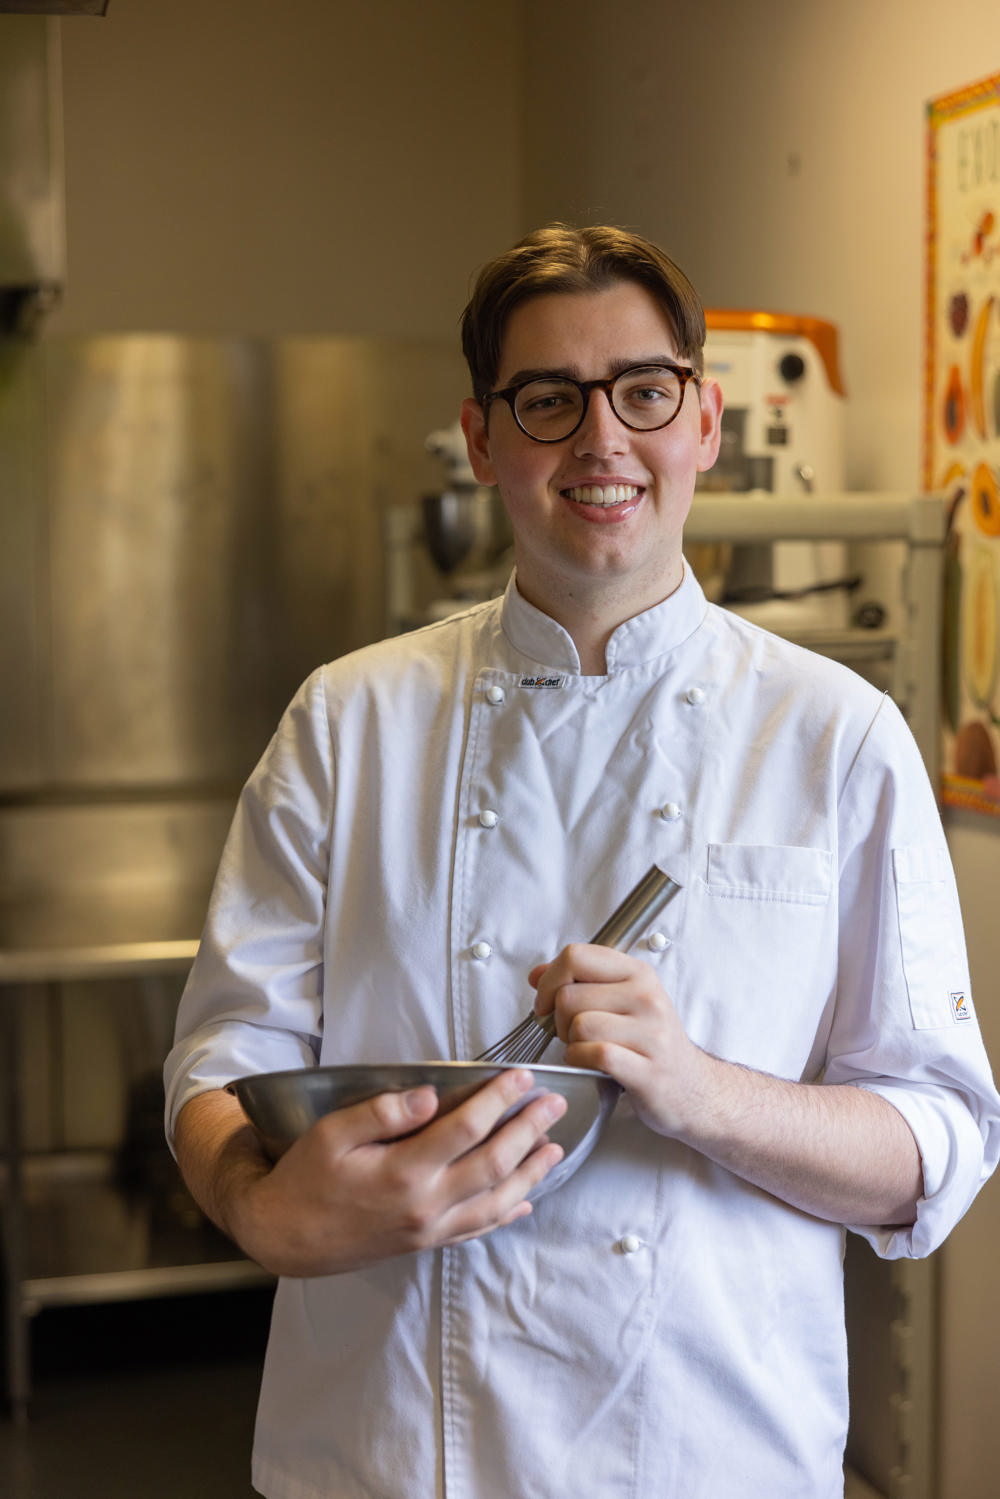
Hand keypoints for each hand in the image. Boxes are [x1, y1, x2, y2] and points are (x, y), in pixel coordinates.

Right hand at [185, 1070, 567, 1277]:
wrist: (285, 1238)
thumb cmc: (306, 1178)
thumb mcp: (331, 1134)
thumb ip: (381, 1112)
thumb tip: (429, 1095)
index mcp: (402, 1174)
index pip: (465, 1130)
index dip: (498, 1101)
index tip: (522, 1077)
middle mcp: (425, 1206)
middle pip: (493, 1166)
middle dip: (528, 1132)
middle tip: (554, 1105)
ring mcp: (429, 1230)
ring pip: (495, 1202)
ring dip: (530, 1174)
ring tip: (555, 1147)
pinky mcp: (426, 1244)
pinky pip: (477, 1230)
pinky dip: (506, 1213)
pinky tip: (525, 1200)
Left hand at [530, 943, 707, 1139]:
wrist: (692, 1088)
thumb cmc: (650, 1043)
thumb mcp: (620, 1001)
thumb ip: (579, 982)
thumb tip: (536, 975)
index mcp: (638, 973)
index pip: (576, 955)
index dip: (549, 979)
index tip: (547, 1002)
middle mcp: (647, 997)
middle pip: (569, 995)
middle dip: (558, 1020)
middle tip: (574, 1034)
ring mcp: (651, 1033)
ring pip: (578, 1025)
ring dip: (570, 1043)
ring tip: (587, 1049)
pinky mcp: (648, 1069)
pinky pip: (593, 1054)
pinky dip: (580, 1061)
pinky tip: (590, 1064)